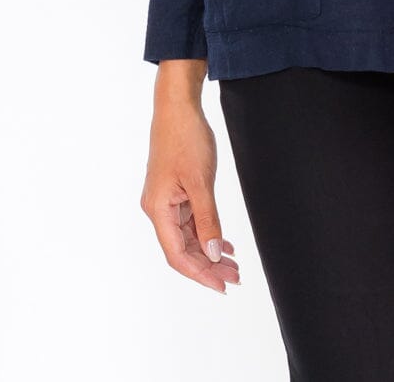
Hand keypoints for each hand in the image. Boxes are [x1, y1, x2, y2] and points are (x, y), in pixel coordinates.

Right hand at [140, 98, 240, 292]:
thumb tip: (213, 252)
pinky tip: (224, 243)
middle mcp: (157, 209)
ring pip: (188, 236)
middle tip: (235, 277)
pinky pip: (190, 220)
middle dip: (209, 265)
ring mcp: (165, 201)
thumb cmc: (186, 138)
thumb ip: (207, 219)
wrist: (178, 107)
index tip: (221, 286)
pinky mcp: (174, 192)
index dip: (199, 273)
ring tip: (234, 264)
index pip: (177, 254)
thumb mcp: (201, 181)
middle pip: (183, 248)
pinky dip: (207, 232)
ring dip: (210, 250)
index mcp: (157, 210)